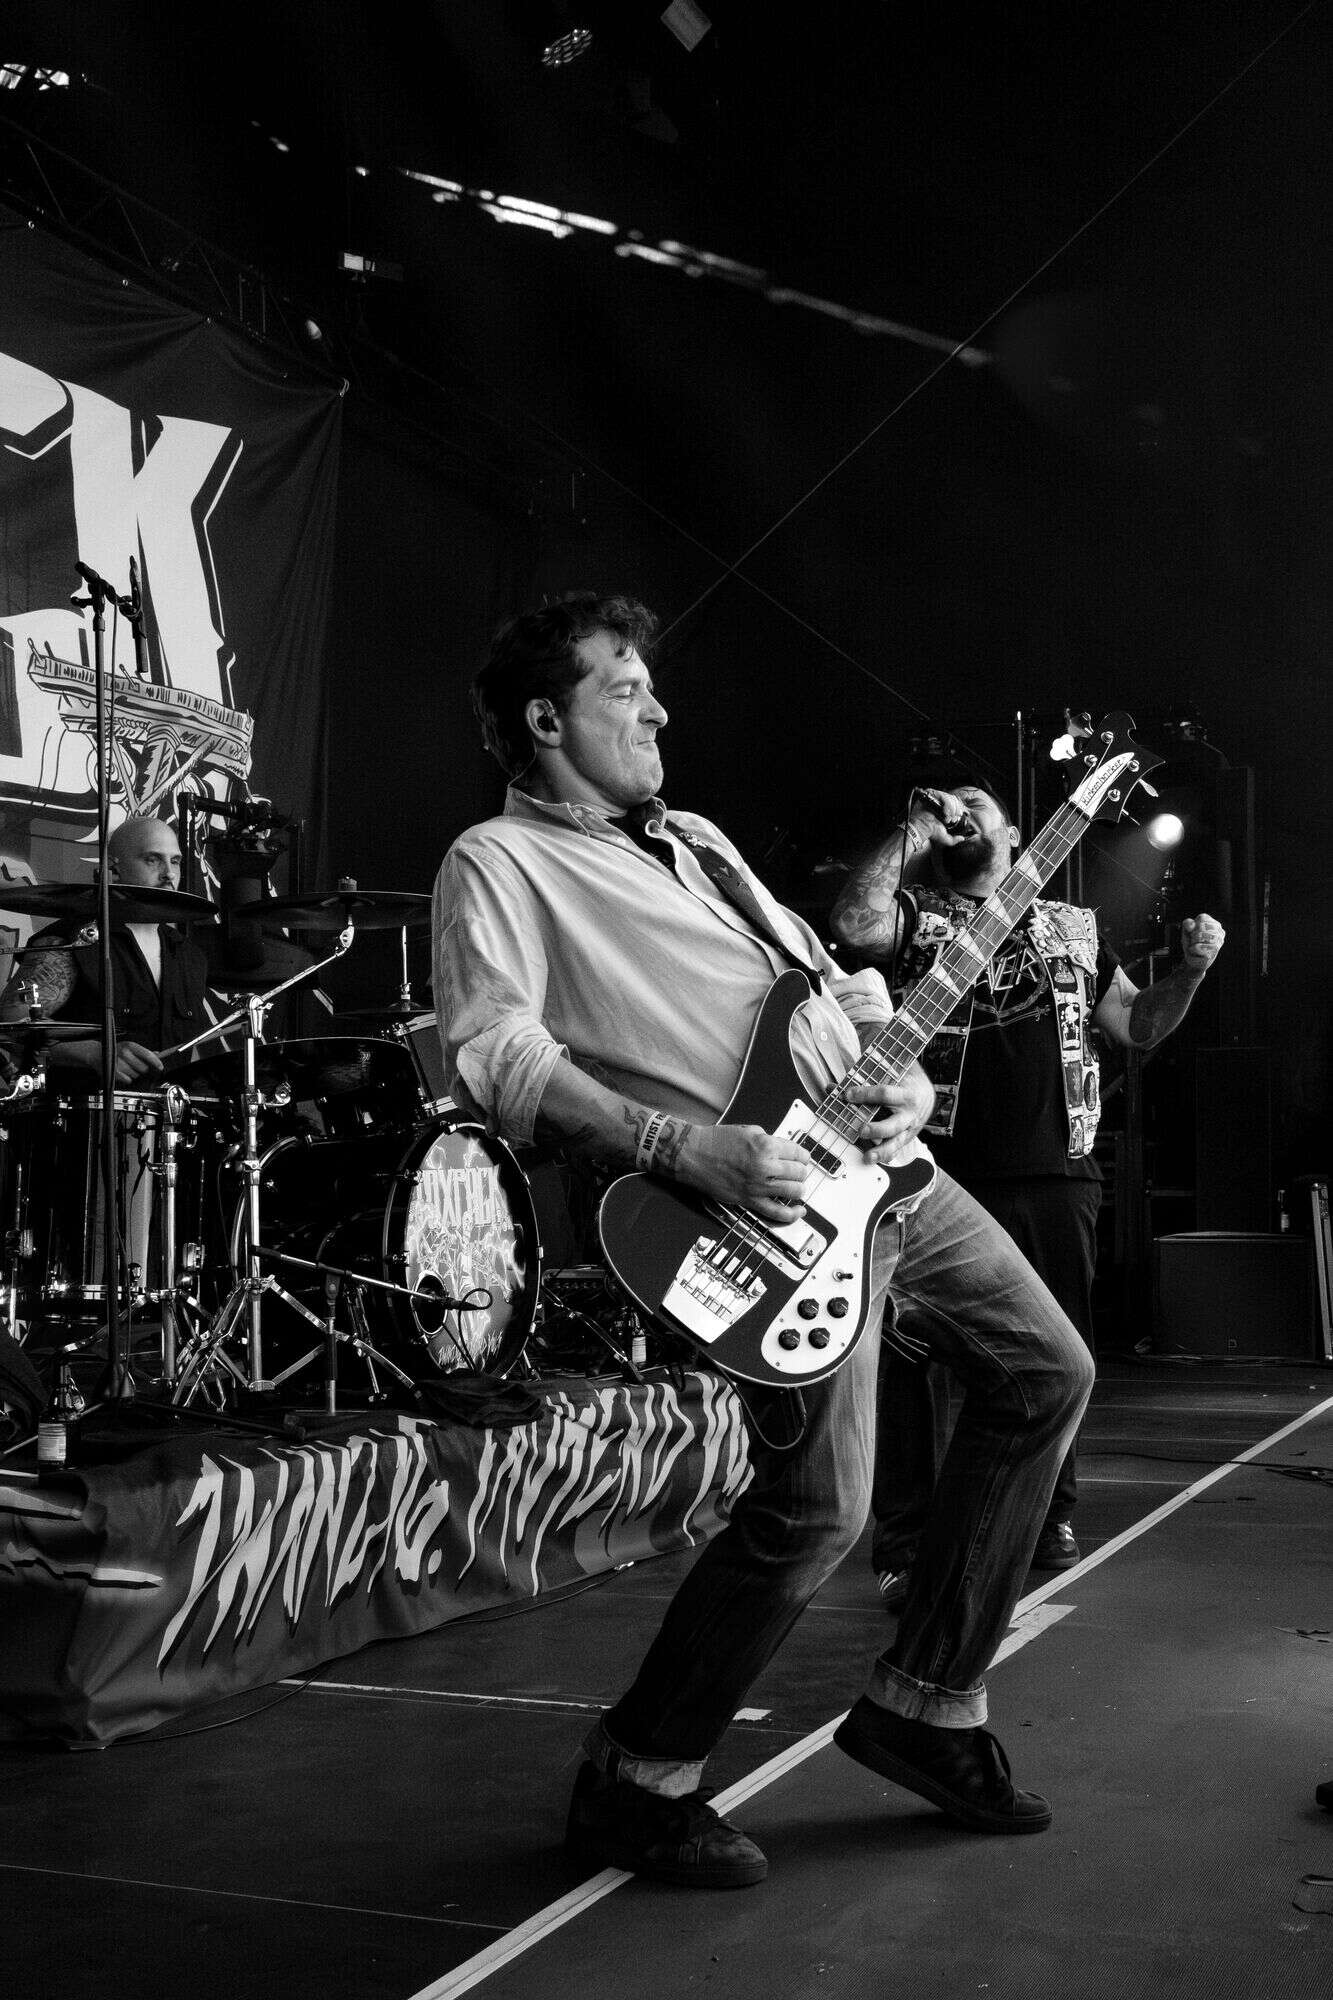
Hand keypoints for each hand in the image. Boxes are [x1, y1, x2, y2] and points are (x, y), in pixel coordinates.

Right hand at [55, 1038, 164, 1085]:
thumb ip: (144, 1052)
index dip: (156, 1062)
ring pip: (136, 1075)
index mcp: (130, 1045)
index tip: (161, 1067)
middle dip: (141, 1069)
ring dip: (133, 1074)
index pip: (148, 1054)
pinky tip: (121, 1073)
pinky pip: (128, 1080)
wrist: (96, 1054)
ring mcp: (119, 1062)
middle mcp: (125, 1052)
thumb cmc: (115, 1051)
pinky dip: (126, 1078)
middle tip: (134, 1066)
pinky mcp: (114, 1071)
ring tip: (125, 1068)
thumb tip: (158, 1054)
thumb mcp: (129, 1048)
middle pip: (143, 1068)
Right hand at [676, 1121, 809, 1222]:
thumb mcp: (749, 1131)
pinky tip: (798, 1211)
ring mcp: (757, 1186)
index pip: (799, 1153)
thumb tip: (786, 1150)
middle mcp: (764, 1166)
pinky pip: (777, 1212)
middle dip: (800, 1171)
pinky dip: (791, 1214)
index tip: (802, 1158)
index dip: (803, 1155)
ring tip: (795, 1186)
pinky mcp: (749, 1200)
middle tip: (797, 1170)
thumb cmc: (716, 1142)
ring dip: (798, 1189)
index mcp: (766, 1146)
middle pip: (799, 1173)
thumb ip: (770, 1141)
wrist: (693, 1155)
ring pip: (794, 1192)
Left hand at [843, 1066, 934, 1165]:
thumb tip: (833, 1087)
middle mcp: (908, 1114)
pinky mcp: (904, 1139)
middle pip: (893, 1124)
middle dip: (877, 1129)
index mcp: (905, 1094)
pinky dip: (884, 1156)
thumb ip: (863, 1079)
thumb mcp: (889, 1075)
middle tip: (861, 1130)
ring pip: (896, 1142)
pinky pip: (895, 1150)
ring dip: (881, 1150)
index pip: (885, 1094)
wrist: (924, 1096)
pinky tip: (874, 1159)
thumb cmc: (903, 1083)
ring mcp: (907, 1129)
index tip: (848, 1094)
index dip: (866, 1094)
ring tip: (867, 1156)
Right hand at [911, 788, 973, 846]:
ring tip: (947, 816)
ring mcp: (935, 798)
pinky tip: (945, 812)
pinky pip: (942, 796)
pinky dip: (947, 804)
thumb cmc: (930, 831)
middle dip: (956, 809)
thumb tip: (962, 838)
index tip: (957, 816)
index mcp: (944, 808)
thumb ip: (954, 839)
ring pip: (949, 797)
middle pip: (954, 798)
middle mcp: (939, 802)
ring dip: (952, 808)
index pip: (955, 802)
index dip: (959, 808)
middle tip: (952, 818)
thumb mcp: (945, 837)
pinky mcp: (930, 795)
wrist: (922, 829)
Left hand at [1180, 913, 1224, 973]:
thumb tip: (1191, 925)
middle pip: (1201, 927)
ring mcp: (1219, 941)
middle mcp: (1219, 931)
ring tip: (1194, 945)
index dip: (1194, 925)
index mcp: (1214, 923)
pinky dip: (1194, 948)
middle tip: (1193, 940)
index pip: (1202, 918)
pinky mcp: (1215, 951)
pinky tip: (1195, 950)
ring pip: (1201, 936)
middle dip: (1193, 934)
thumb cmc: (1191, 941)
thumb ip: (1187, 924)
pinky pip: (1200, 947)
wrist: (1193, 958)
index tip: (1193, 931)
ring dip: (1193, 941)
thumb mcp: (1187, 930)